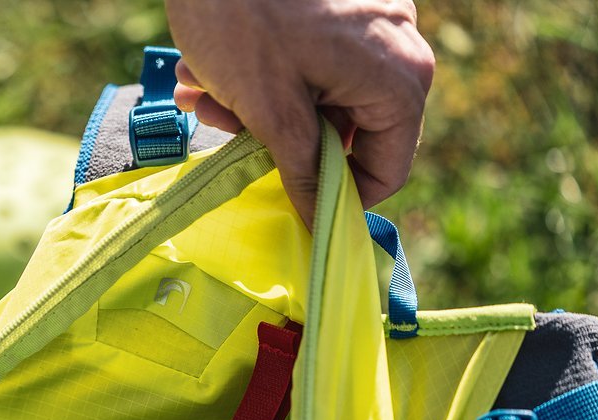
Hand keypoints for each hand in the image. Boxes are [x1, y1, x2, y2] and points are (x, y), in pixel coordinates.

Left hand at [165, 0, 434, 225]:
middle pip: (343, 134)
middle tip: (219, 126)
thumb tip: (320, 221)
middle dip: (274, 142)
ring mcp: (366, 25)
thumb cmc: (243, 15)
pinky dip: (255, 78)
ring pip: (313, 101)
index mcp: (398, 78)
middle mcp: (396, 50)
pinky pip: (302, 66)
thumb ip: (302, 171)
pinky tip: (204, 70)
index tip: (289, 203)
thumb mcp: (271, 108)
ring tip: (199, 88)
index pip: (385, 170)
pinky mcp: (335, 12)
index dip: (336, 197)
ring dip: (250, 109)